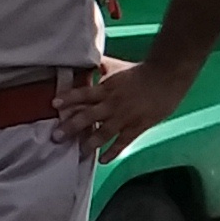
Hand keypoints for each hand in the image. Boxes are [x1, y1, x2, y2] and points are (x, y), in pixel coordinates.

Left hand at [57, 55, 197, 157]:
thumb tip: (87, 60)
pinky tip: (103, 160)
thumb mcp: (117, 66)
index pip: (83, 94)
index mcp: (106, 88)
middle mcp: (112, 104)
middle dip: (70, 127)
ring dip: (89, 143)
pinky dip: (112, 152)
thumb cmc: (142, 72)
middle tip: (57, 137)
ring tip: (78, 152)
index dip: (68, 98)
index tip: (54, 104)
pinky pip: (122, 142)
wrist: (166, 77)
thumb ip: (102, 67)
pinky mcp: (136, 127)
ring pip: (102, 133)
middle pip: (87, 116)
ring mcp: (124, 117)